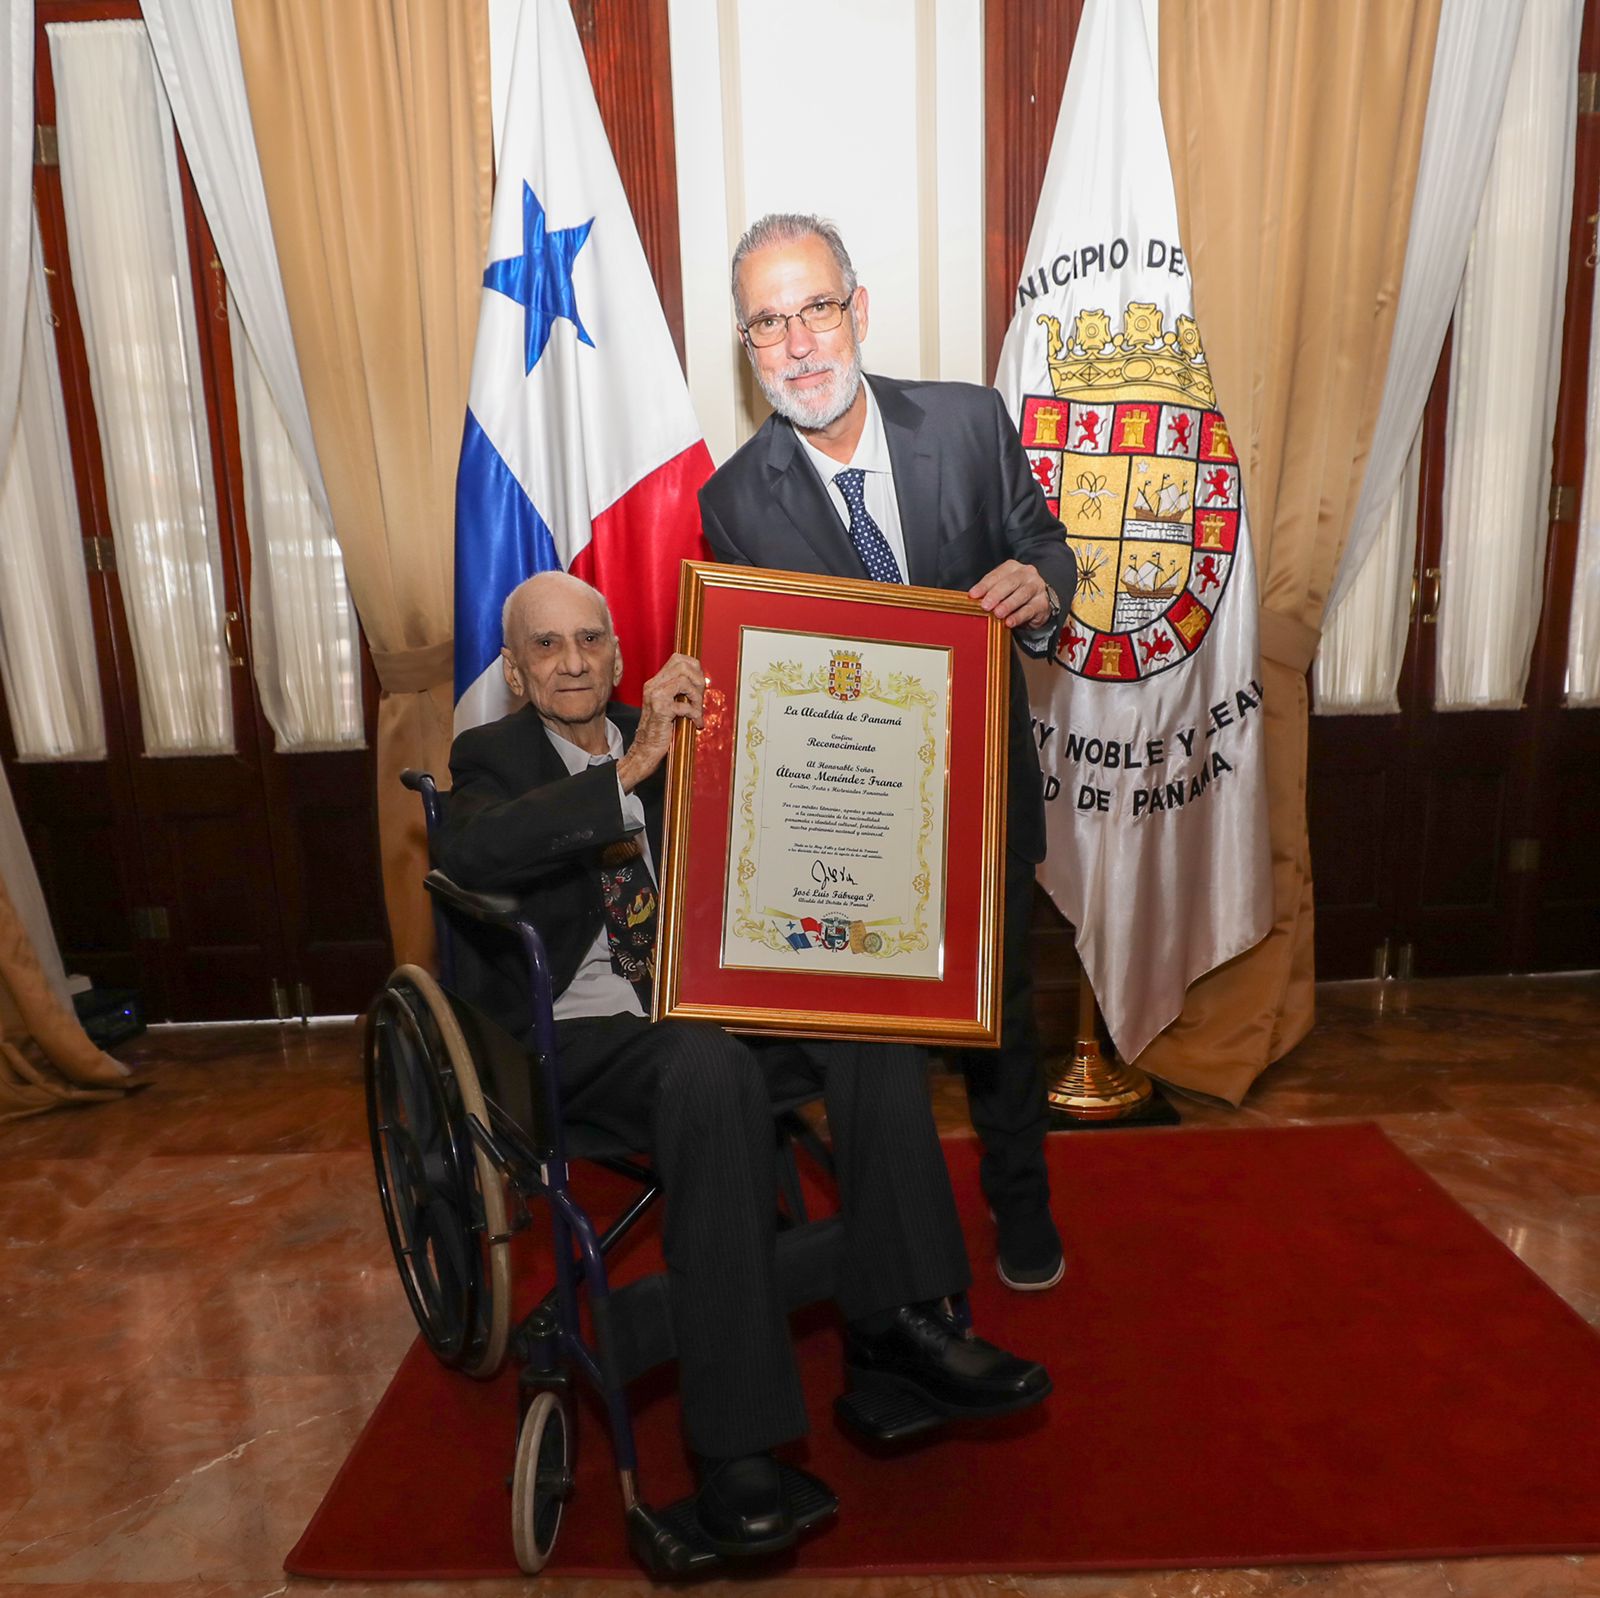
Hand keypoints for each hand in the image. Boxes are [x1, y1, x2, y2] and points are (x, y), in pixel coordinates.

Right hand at [615, 653, 704, 791]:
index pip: (678, 659)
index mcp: (655, 682)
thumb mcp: (669, 705)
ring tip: (697, 710)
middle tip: (700, 698)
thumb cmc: (660, 729)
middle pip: (683, 666)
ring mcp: (655, 697)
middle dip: (698, 681)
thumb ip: (679, 692)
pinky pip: (685, 706)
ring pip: (684, 681)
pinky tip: (696, 723)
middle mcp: (653, 686)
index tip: (700, 683)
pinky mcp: (660, 710)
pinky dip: (695, 715)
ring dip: (697, 697)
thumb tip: (701, 681)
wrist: (645, 749)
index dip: (695, 667)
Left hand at [970, 560, 1052, 629]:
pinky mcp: (1043, 603)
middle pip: (1010, 582)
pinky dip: (1018, 616)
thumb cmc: (1014, 595)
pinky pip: (1030, 610)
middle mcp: (1026, 574)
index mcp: (1012, 568)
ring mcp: (1037, 587)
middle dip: (996, 594)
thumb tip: (972, 599)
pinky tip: (1009, 622)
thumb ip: (989, 592)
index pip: (997, 574)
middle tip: (985, 605)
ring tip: (997, 614)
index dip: (984, 585)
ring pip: (1022, 594)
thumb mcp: (1001, 590)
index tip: (973, 595)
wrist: (1038, 604)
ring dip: (1008, 604)